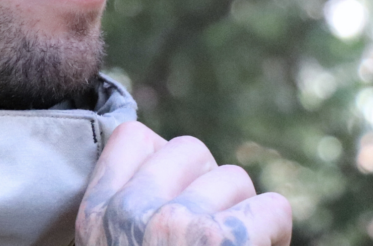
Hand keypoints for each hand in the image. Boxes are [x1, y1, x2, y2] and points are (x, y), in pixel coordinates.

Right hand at [77, 121, 291, 245]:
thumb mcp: (110, 245)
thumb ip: (122, 210)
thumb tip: (160, 153)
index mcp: (96, 217)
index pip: (132, 136)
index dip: (163, 163)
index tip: (177, 200)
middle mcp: (130, 214)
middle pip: (189, 149)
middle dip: (209, 188)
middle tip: (212, 233)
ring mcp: (177, 225)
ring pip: (234, 178)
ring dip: (243, 214)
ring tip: (236, 245)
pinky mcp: (224, 240)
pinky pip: (273, 208)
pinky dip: (276, 233)